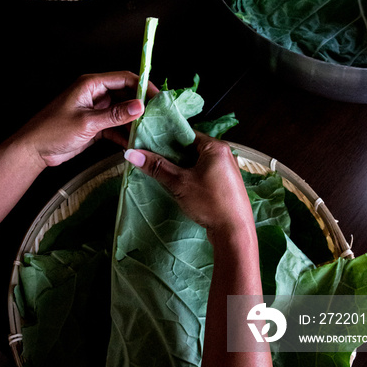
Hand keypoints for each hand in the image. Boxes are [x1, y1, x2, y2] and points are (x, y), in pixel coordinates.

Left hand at [17, 72, 157, 168]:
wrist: (33, 151)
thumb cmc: (53, 130)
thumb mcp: (87, 123)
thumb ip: (115, 115)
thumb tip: (140, 106)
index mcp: (91, 84)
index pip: (124, 79)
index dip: (143, 86)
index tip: (158, 98)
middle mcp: (96, 94)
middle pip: (126, 95)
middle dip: (141, 106)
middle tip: (157, 118)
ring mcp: (96, 110)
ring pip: (122, 112)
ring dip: (134, 122)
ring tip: (149, 132)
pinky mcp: (95, 126)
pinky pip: (115, 126)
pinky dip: (124, 133)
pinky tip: (133, 142)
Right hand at [125, 133, 254, 243]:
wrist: (234, 232)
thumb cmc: (210, 203)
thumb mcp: (179, 183)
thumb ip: (157, 167)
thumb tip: (132, 154)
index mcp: (216, 147)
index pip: (187, 134)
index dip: (167, 139)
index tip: (150, 144)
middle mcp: (224, 154)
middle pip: (192, 149)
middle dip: (173, 155)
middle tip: (153, 160)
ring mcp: (227, 170)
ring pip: (197, 163)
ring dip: (181, 168)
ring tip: (163, 173)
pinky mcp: (226, 185)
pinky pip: (204, 174)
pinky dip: (191, 177)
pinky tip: (178, 185)